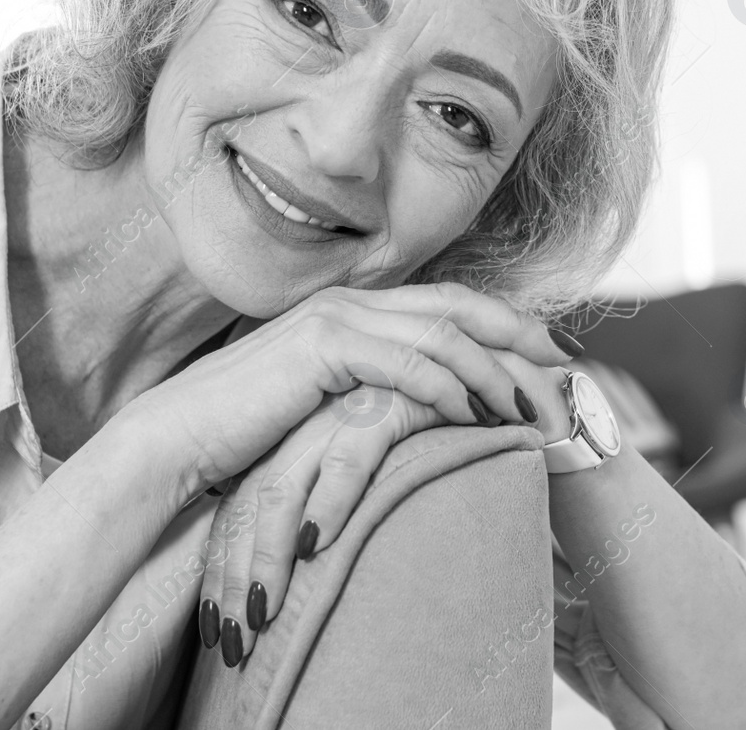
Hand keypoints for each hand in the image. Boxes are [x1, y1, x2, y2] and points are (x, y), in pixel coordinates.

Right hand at [126, 283, 577, 502]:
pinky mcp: (322, 349)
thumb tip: (423, 413)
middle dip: (519, 332)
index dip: (507, 322)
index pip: (448, 305)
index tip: (554, 350)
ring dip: (494, 367)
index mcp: (355, 311)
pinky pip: (404, 363)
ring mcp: (336, 320)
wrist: (178, 441)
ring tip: (533, 402)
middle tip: (567, 364)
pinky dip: (447, 385)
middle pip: (459, 307)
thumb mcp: (324, 408)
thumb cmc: (247, 434)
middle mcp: (351, 304)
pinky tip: (477, 411)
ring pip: (441, 334)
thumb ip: (370, 396)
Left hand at [199, 386, 446, 665]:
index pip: (241, 506)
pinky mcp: (392, 397)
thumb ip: (338, 515)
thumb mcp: (380, 487)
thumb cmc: (452, 452)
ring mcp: (349, 404)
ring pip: (283, 484)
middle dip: (231, 574)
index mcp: (298, 437)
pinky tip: (315, 544)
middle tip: (228, 643)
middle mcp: (313, 419)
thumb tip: (300, 582)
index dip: (223, 567)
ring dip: (265, 556)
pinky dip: (328, 501)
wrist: (508, 392)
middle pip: (249, 501)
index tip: (215, 631)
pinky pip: (350, 454)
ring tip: (261, 615)